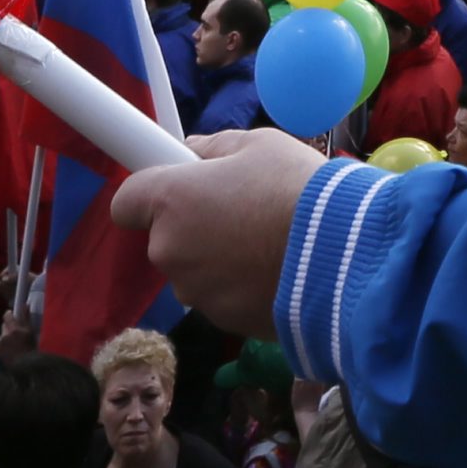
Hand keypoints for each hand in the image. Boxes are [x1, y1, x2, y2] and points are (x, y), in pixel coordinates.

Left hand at [111, 128, 332, 334]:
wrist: (340, 258)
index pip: (126, 201)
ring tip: (267, 244)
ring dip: (218, 259)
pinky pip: (222, 297)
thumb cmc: (296, 190)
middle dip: (195, 227)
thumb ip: (216, 147)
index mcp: (171, 200)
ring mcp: (194, 292)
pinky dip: (239, 286)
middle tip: (242, 211)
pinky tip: (276, 271)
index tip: (177, 189)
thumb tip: (193, 152)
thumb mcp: (261, 146)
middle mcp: (169, 250)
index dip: (149, 195)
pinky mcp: (222, 322)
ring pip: (196, 270)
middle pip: (166, 238)